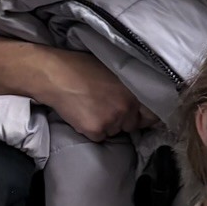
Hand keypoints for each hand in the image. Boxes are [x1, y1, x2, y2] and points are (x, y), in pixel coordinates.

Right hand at [29, 50, 152, 140]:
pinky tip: (81, 114)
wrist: (54, 75)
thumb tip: (139, 99)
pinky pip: (98, 137)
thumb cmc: (81, 68)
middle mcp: (127, 107)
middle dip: (121, 120)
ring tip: (90, 107)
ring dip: (105, 125)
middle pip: (131, 125)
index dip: (145, 118)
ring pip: (114, 132)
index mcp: (134, 91)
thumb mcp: (113, 71)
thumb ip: (129, 87)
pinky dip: (90, 130)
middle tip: (103, 106)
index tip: (140, 118)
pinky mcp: (96, 129)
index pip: (152, 115)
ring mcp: (112, 120)